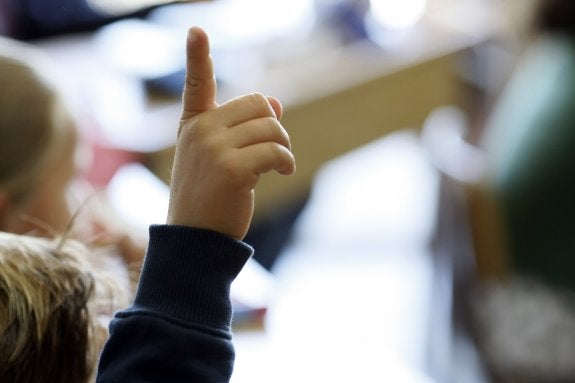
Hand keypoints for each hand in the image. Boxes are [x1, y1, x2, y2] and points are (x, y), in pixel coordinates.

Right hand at [166, 27, 295, 239]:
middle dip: (274, 125)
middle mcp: (200, 130)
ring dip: (283, 145)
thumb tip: (275, 102)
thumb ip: (244, 129)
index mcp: (193, 125)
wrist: (196, 239)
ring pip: (271, 126)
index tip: (196, 30)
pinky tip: (282, 172)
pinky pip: (275, 150)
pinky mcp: (232, 168)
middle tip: (274, 149)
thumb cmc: (210, 197)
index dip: (197, 56)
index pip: (196, 84)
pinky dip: (286, 160)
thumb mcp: (220, 158)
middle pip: (257, 104)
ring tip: (278, 164)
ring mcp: (213, 147)